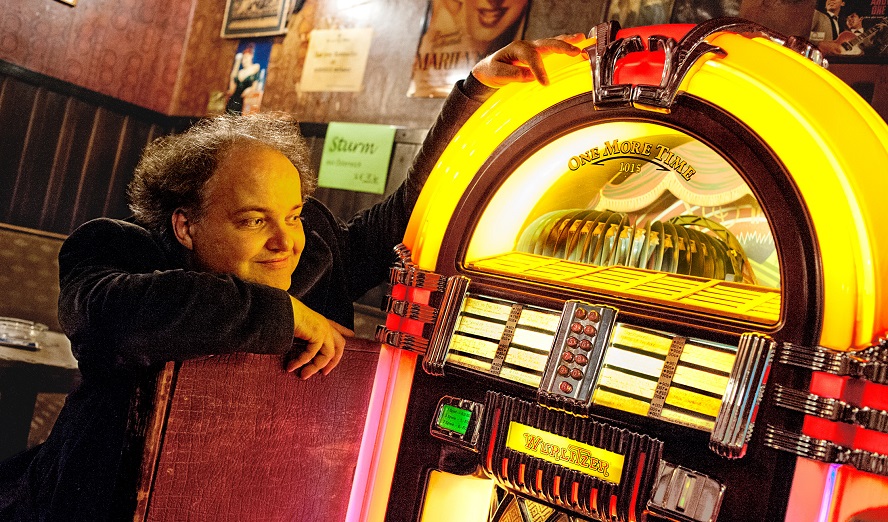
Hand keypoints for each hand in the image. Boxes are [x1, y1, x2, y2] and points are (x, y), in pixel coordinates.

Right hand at [286, 296, 353, 378]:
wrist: (280, 308)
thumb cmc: (284, 316)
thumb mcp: (297, 325)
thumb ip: (303, 335)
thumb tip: (298, 346)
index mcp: (320, 321)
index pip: (337, 326)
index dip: (345, 331)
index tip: (351, 334)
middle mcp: (324, 324)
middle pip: (340, 345)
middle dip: (334, 361)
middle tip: (325, 373)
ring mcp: (324, 329)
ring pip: (328, 355)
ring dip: (314, 367)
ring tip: (303, 375)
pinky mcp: (319, 334)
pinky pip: (312, 355)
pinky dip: (301, 362)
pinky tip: (291, 366)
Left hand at [472, 34, 586, 87]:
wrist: (489, 68)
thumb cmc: (492, 70)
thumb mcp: (497, 73)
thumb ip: (512, 74)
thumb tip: (530, 76)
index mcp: (517, 48)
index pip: (532, 57)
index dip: (539, 69)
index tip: (545, 83)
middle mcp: (527, 45)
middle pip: (547, 44)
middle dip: (562, 47)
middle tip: (576, 52)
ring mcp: (534, 48)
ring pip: (552, 43)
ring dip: (567, 42)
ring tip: (581, 40)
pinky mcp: (538, 54)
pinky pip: (553, 48)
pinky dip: (565, 45)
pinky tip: (577, 44)